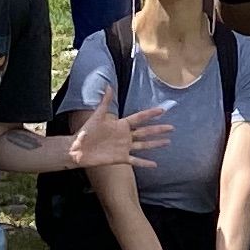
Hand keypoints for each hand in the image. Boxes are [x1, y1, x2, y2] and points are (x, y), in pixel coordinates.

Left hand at [53, 99, 167, 171]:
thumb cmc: (86, 131)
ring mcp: (124, 147)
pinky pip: (136, 160)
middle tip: (172, 128)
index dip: (151, 114)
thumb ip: (105, 101)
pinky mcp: (121, 158)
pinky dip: (145, 163)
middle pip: (146, 131)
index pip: (139, 118)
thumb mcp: (97, 115)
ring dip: (156, 143)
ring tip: (168, 142)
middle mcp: (125, 136)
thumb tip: (108, 85)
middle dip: (159, 129)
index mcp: (120, 124)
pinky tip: (155, 164)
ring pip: (144, 145)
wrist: (77, 148)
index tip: (162, 110)